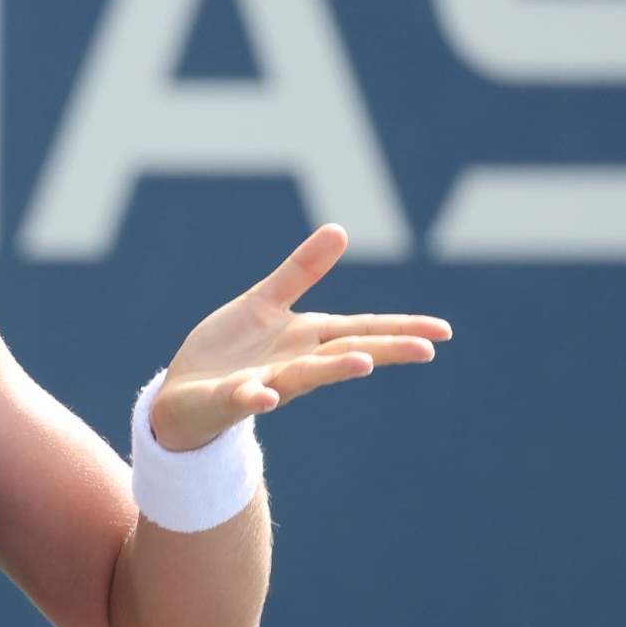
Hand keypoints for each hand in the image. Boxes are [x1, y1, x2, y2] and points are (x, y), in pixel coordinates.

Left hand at [153, 224, 453, 450]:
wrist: (181, 396)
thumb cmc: (229, 352)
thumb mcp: (264, 303)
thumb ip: (299, 272)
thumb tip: (340, 229)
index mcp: (307, 338)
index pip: (363, 329)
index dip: (402, 328)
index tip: (444, 331)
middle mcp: (294, 362)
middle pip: (346, 352)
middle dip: (384, 349)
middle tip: (427, 350)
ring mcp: (265, 382)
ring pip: (303, 375)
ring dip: (333, 370)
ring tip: (364, 363)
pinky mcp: (229, 397)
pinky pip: (245, 398)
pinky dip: (256, 396)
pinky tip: (266, 396)